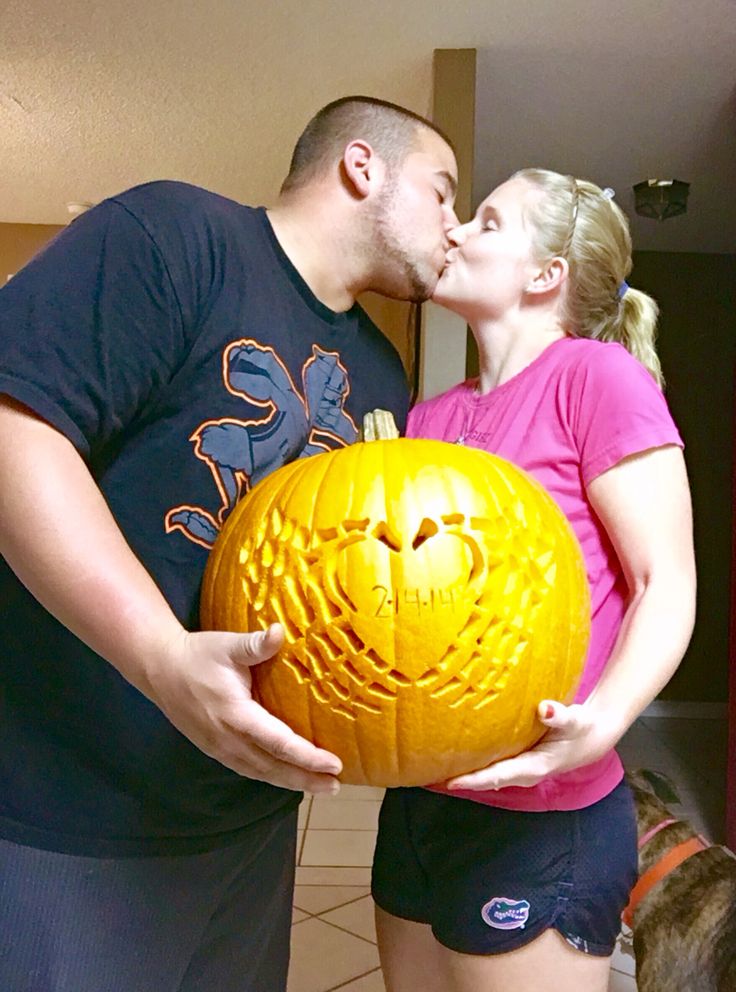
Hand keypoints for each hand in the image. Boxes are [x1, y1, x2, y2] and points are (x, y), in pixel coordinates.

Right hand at [147, 623, 341, 793]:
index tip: (334, 764)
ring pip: (261, 773)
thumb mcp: (228, 645)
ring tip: (322, 787)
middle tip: (336, 784)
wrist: (160, 669)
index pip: (278, 743)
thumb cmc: (198, 655)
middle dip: (307, 778)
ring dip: (292, 782)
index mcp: (236, 715)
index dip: (307, 757)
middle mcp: (228, 739)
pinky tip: (289, 778)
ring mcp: (220, 748)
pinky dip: (273, 777)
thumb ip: (255, 644)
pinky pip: (249, 770)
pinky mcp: (216, 749)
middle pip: (273, 767)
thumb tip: (279, 631)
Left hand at [444, 699, 615, 791]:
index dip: (474, 780)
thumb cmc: (581, 728)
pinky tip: (456, 754)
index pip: (497, 776)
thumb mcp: (575, 720)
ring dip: (465, 773)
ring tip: (434, 767)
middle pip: (486, 779)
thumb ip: (560, 716)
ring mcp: (519, 768)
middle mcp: (523, 772)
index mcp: (533, 767)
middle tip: (428, 775)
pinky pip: (491, 764)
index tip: (450, 782)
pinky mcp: (517, 760)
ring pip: (487, 773)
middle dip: (461, 779)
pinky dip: (474, 763)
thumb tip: (544, 709)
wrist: (591, 737)